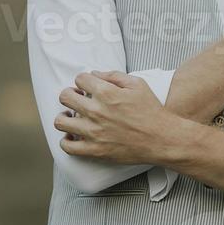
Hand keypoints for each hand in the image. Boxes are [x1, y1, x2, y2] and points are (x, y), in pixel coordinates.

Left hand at [53, 70, 176, 163]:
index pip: (80, 79)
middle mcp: (97, 112)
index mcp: (107, 93)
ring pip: (60, 121)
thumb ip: (114, 76)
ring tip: (72, 117)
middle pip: (65, 97)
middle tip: (78, 99)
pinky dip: (66, 140)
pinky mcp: (94, 150)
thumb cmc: (152, 111)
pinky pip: (68, 146)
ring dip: (65, 116)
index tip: (88, 87)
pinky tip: (73, 135)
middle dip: (70, 95)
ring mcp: (93, 132)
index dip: (83, 81)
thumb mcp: (138, 84)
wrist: (162, 139)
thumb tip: (95, 74)